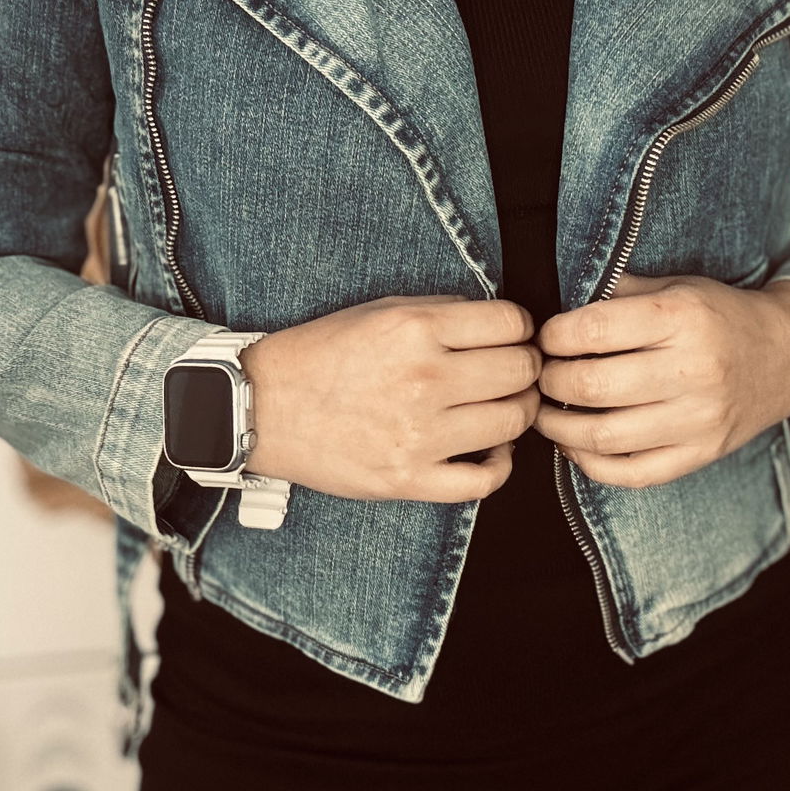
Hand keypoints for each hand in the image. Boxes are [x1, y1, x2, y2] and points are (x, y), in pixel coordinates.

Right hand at [239, 294, 542, 502]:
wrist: (263, 407)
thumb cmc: (321, 355)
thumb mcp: (380, 311)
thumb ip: (442, 312)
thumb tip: (502, 323)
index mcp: (416, 330)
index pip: (512, 324)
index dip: (521, 327)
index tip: (513, 336)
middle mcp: (424, 380)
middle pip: (521, 371)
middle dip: (526, 367)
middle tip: (513, 370)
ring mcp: (420, 435)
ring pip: (513, 422)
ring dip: (517, 412)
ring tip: (500, 405)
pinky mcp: (411, 479)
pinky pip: (486, 479)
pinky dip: (501, 464)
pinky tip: (491, 448)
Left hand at [532, 272, 789, 488]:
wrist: (786, 355)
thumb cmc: (718, 316)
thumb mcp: (675, 286)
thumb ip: (618, 292)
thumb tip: (555, 306)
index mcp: (682, 318)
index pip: (593, 331)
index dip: (554, 337)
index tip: (546, 338)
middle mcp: (693, 370)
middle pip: (591, 386)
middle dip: (549, 381)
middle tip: (540, 375)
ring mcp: (698, 419)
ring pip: (603, 437)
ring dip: (557, 428)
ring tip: (544, 412)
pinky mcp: (700, 454)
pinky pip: (631, 472)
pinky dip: (591, 464)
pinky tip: (575, 446)